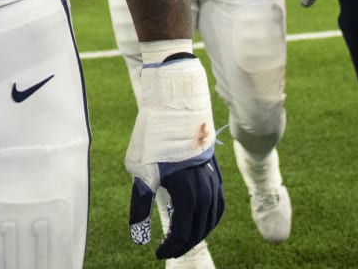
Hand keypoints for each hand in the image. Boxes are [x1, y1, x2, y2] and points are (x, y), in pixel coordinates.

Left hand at [123, 55, 224, 257]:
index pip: (182, 232)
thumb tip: (138, 234)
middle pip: (200, 228)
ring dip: (200, 231)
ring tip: (186, 237)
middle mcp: (205, 189)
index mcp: (187, 192)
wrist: (175, 104)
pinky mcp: (215, 169)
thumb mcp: (140, 171)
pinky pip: (219, 201)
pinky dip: (211, 215)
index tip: (158, 252)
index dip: (170, 246)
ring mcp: (213, 178)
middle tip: (171, 248)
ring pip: (213, 216)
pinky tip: (201, 217)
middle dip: (185, 242)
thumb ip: (139, 205)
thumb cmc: (154, 136)